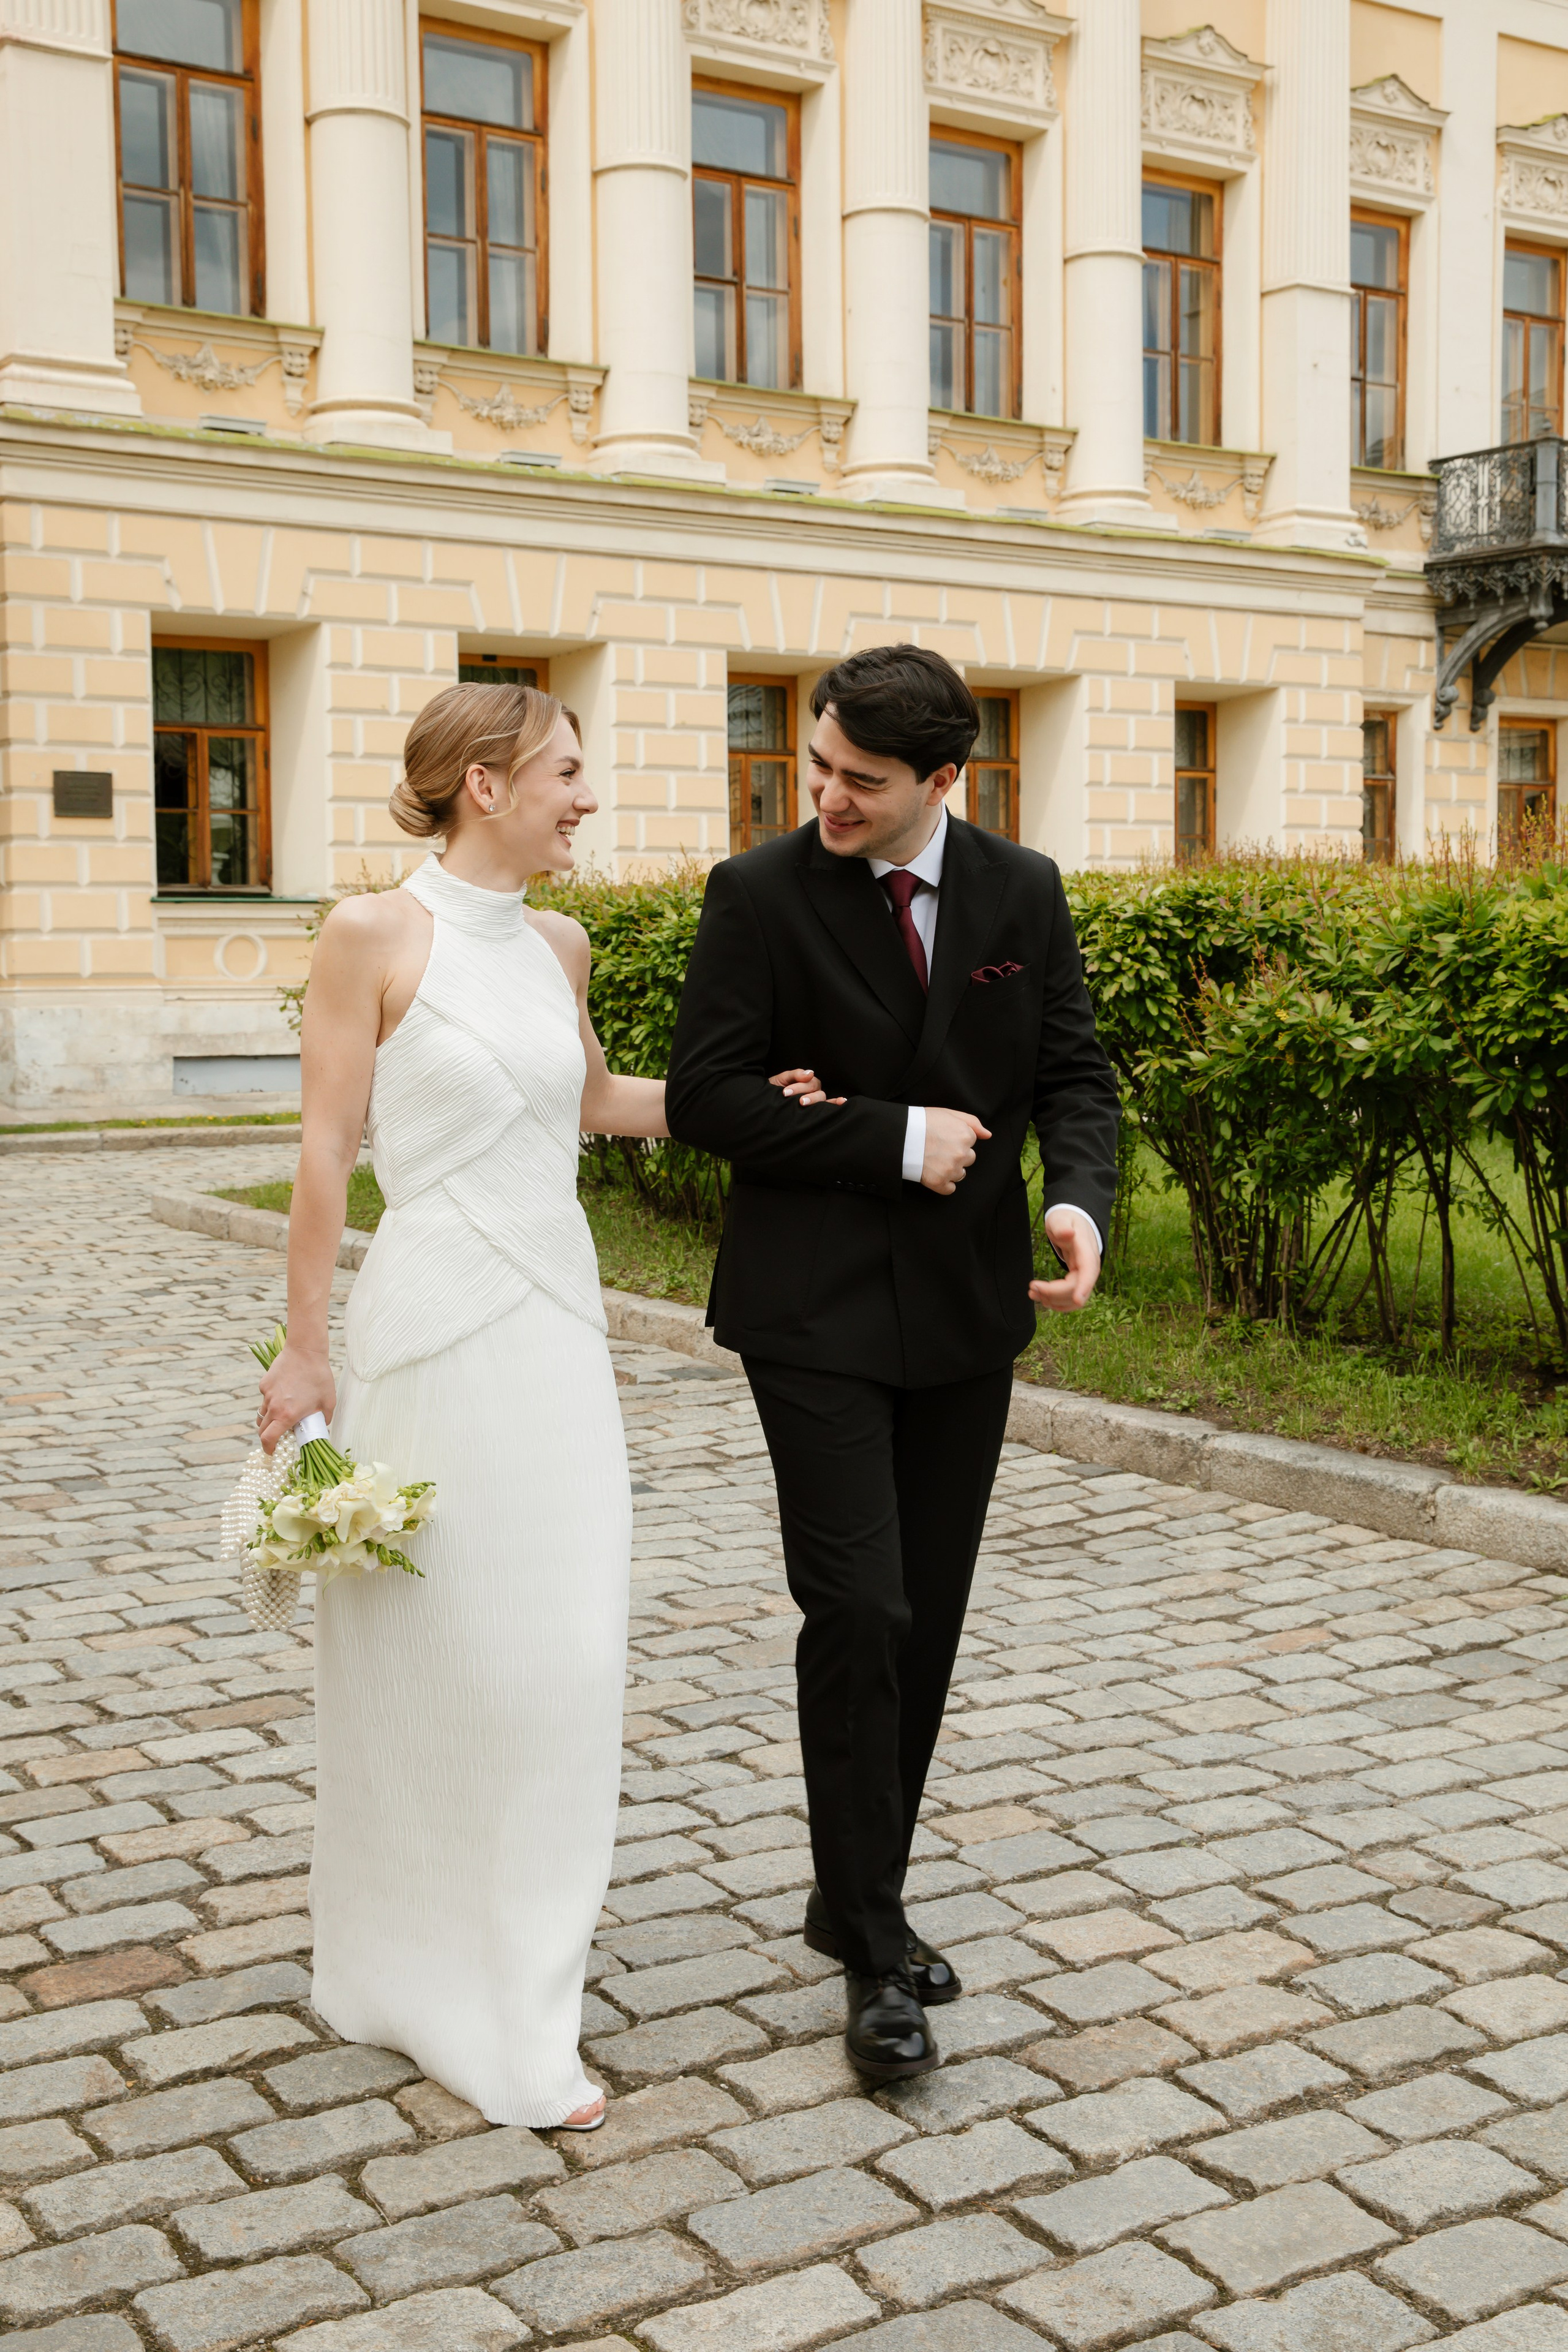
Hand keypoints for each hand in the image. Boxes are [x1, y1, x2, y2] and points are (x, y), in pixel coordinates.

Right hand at [257, 1342, 335, 1456]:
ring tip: (284, 1413)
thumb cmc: (319, 1377)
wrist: (305, 1351)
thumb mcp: (328, 1402)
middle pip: (262, 1429)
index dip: (268, 1449)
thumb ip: (323, 1420)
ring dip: (269, 1419)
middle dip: (268, 1436)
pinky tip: (286, 1391)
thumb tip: (320, 1428)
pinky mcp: (264, 1384)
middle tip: (278, 1436)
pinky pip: (265, 1398)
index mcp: (287, 1415)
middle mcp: (273, 1407)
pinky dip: (272, 1401)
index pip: (268, 1439)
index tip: (272, 1452)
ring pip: (262, 1414)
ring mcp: (266, 1395)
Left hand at [770, 1066, 844, 1106]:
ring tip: (802, 1103)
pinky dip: (836, 1103)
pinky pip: (828, 1106)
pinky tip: (842, 1102)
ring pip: (821, 1098)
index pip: (809, 1082)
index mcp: (805, 1083)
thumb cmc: (774, 1090)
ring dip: (814, 1100)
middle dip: (804, 1092)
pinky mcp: (814, 1111)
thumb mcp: (781, 1079)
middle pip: (816, 1090)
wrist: (766, 1104)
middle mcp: (812, 1091)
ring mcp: (814, 1100)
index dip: (799, 1086)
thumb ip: (795, 1075)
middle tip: (793, 1098)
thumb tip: (810, 1073)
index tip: (785, 1092)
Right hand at [921, 1107, 991, 1194]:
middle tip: (939, 1149)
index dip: (957, 1140)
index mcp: (966, 1136)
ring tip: (934, 1160)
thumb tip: (988, 1135)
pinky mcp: (939, 1182)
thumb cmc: (923, 1122)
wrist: (900, 1136)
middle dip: (957, 1155)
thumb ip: (972, 1122)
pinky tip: (933, 1173)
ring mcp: (951, 1169)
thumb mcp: (949, 1113)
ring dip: (950, 1170)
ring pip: (960, 1174)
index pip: (970, 1142)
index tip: (944, 1138)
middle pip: (968, 1159)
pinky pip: (950, 1189)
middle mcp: (962, 1153)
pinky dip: (943, 1184)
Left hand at [1030, 1208, 1101, 1311]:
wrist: (1073, 1223)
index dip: (1085, 1286)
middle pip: (1076, 1288)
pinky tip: (1041, 1298)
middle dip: (1054, 1293)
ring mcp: (1085, 1276)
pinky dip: (1056, 1302)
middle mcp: (1090, 1267)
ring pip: (1073, 1299)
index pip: (1089, 1270)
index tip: (1077, 1299)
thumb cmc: (1066, 1220)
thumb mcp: (1061, 1218)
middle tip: (1032, 1287)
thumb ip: (1062, 1226)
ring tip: (1032, 1293)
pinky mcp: (1077, 1282)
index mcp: (1087, 1251)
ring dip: (1053, 1300)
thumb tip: (1067, 1233)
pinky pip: (1070, 1299)